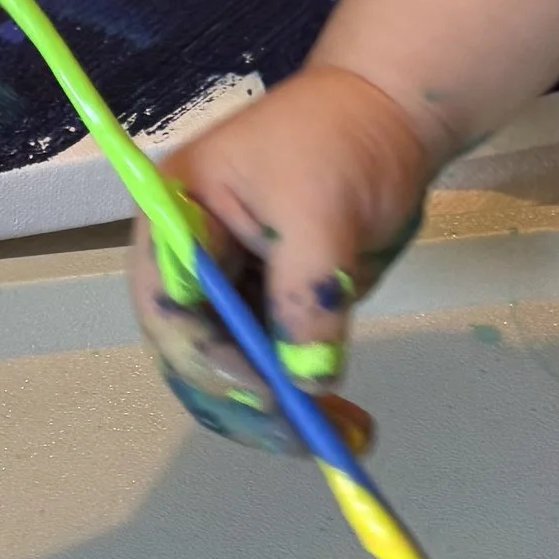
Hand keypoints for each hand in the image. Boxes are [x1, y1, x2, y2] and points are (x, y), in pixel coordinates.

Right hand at [127, 66, 432, 451]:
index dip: (211, 359)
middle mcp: (188, 265)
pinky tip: (344, 423)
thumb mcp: (322, 209)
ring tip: (342, 439)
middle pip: (193, 357)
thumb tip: (306, 375)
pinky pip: (272, 371)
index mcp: (175, 221)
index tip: (272, 391)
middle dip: (246, 405)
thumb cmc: (341, 140)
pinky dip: (303, 400)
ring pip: (232, 378)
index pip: (170, 308)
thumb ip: (308, 291)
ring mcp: (227, 294)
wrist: (388, 118)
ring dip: (279, 417)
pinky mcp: (267, 312)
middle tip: (307, 437)